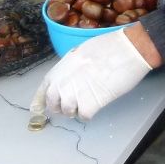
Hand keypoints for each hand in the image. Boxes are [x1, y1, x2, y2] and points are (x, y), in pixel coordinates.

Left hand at [29, 28, 153, 120]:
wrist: (127, 50)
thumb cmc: (108, 46)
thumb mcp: (81, 52)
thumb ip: (70, 68)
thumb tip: (70, 78)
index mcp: (59, 69)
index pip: (42, 91)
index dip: (40, 102)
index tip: (38, 110)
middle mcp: (61, 84)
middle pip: (53, 105)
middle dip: (62, 107)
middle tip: (75, 103)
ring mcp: (73, 96)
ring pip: (68, 112)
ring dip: (77, 110)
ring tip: (90, 100)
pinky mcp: (89, 105)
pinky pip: (84, 117)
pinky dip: (90, 113)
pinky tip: (98, 104)